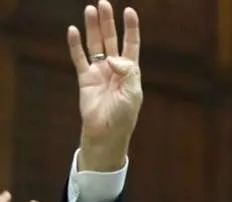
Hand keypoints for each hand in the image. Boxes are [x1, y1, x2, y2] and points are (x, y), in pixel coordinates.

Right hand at [67, 0, 141, 171]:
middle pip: (111, 39)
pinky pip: (79, 58)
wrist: (107, 133)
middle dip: (108, 22)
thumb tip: (112, 57)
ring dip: (92, 28)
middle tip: (104, 3)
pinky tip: (73, 30)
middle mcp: (114, 68)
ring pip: (95, 45)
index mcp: (130, 71)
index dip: (131, 28)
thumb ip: (127, 72)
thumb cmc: (124, 116)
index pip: (131, 44)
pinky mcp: (85, 78)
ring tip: (90, 10)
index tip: (130, 12)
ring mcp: (99, 72)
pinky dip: (75, 45)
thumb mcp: (133, 93)